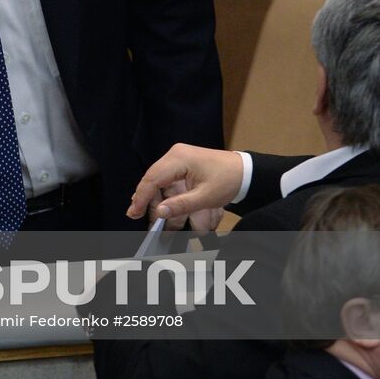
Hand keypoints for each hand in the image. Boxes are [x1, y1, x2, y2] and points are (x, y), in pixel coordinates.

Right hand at [126, 144, 241, 221]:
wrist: (245, 171)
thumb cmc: (228, 180)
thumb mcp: (205, 197)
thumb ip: (180, 205)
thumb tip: (159, 212)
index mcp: (178, 158)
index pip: (152, 178)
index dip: (141, 197)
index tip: (134, 213)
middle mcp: (175, 156)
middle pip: (153, 181)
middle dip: (148, 202)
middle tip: (141, 219)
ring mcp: (178, 160)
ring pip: (159, 183)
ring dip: (159, 202)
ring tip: (156, 222)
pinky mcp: (182, 166)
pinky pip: (168, 182)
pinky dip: (166, 198)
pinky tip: (164, 211)